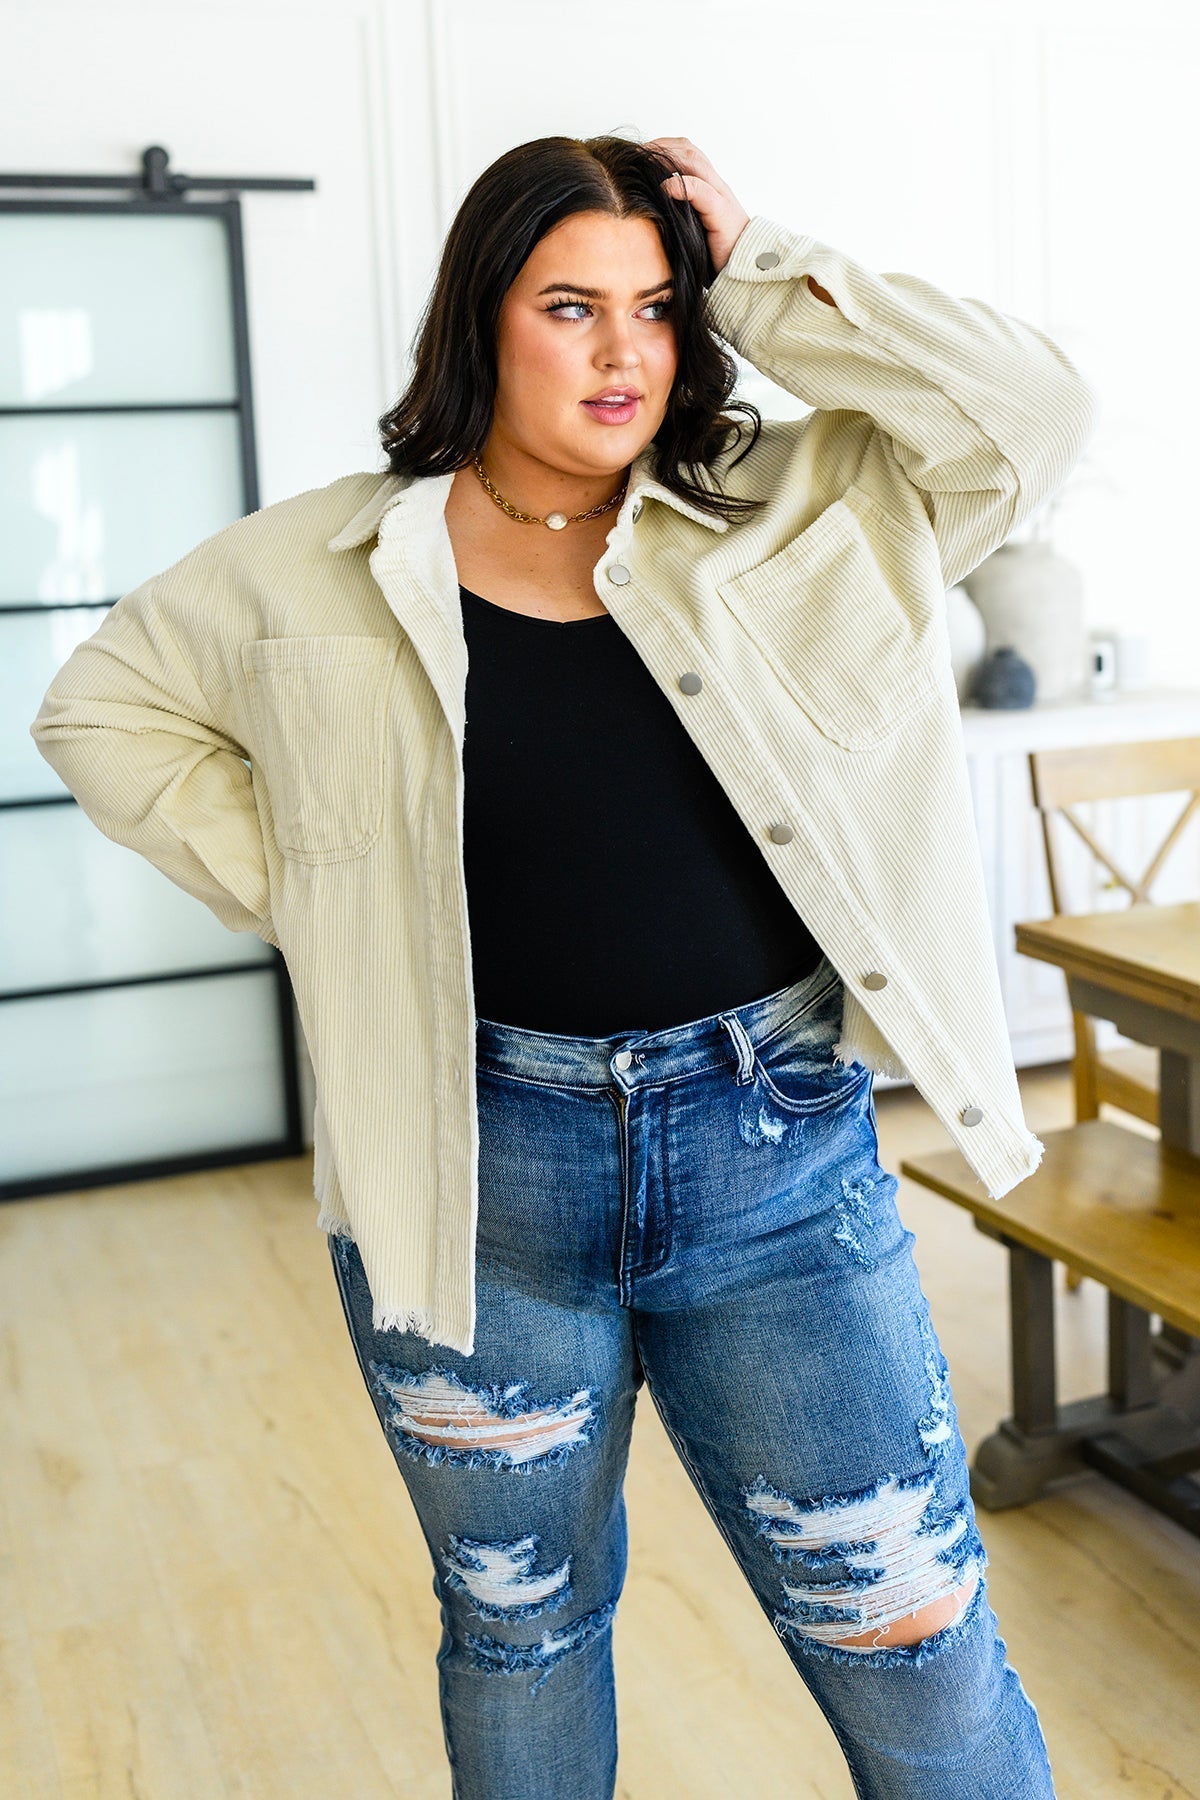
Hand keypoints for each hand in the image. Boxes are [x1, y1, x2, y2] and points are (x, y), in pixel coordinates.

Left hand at [644, 137, 750, 277]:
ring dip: (667, 158)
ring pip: (694, 162)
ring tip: (645, 162)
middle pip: (688, 151)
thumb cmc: (716, 254)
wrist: (745, 269)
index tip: (639, 152)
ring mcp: (721, 197)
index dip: (663, 147)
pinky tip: (662, 187)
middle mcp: (716, 186)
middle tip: (636, 152)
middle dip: (661, 147)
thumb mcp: (691, 229)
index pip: (686, 153)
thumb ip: (677, 213)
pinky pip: (701, 191)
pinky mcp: (722, 213)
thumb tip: (646, 209)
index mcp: (709, 187)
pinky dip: (681, 186)